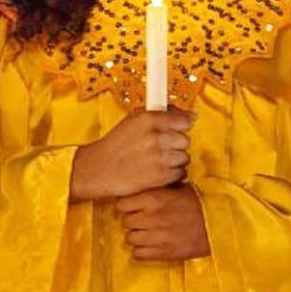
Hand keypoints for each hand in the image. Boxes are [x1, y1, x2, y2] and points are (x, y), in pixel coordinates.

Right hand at [70, 110, 192, 200]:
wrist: (99, 169)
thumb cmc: (115, 145)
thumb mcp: (133, 121)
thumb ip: (161, 115)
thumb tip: (191, 116)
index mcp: (148, 119)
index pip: (183, 120)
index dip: (180, 126)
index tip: (177, 129)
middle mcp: (155, 137)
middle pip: (185, 140)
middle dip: (175, 144)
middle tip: (161, 147)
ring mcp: (159, 157)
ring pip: (185, 157)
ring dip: (175, 160)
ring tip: (157, 160)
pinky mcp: (160, 176)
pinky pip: (181, 173)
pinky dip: (172, 174)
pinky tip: (158, 170)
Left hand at [115, 184, 209, 261]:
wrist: (217, 225)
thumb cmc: (198, 203)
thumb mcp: (179, 187)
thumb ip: (158, 186)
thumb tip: (142, 183)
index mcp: (155, 198)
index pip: (122, 204)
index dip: (126, 205)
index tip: (131, 206)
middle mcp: (152, 217)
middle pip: (125, 222)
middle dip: (131, 221)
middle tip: (140, 220)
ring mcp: (157, 237)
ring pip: (130, 239)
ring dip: (136, 236)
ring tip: (146, 233)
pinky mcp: (163, 253)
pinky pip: (138, 254)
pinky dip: (141, 251)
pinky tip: (150, 245)